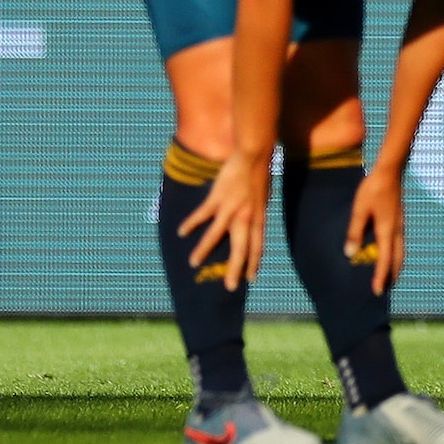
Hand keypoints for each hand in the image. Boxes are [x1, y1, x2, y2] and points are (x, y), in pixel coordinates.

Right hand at [178, 154, 271, 292]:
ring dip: (204, 250)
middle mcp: (245, 218)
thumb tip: (250, 225)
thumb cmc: (259, 175)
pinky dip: (191, 224)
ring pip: (216, 236)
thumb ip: (254, 214)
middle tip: (229, 287)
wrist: (254, 155)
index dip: (254, 263)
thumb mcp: (261, 199)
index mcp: (257, 218)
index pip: (256, 247)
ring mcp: (231, 209)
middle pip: (240, 249)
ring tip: (193, 263)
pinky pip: (202, 215)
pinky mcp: (217, 198)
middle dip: (234, 269)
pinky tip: (182, 232)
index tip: (251, 278)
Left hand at [345, 168, 406, 295]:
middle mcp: (396, 231)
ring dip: (395, 265)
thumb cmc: (372, 189)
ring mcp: (400, 225)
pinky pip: (399, 243)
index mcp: (387, 231)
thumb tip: (350, 254)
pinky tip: (388, 252)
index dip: (380, 277)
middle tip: (385, 288)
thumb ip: (354, 232)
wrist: (390, 171)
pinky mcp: (398, 219)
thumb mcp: (359, 210)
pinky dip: (395, 253)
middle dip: (392, 275)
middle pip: (398, 259)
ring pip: (400, 251)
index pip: (384, 260)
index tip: (376, 292)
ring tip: (388, 275)